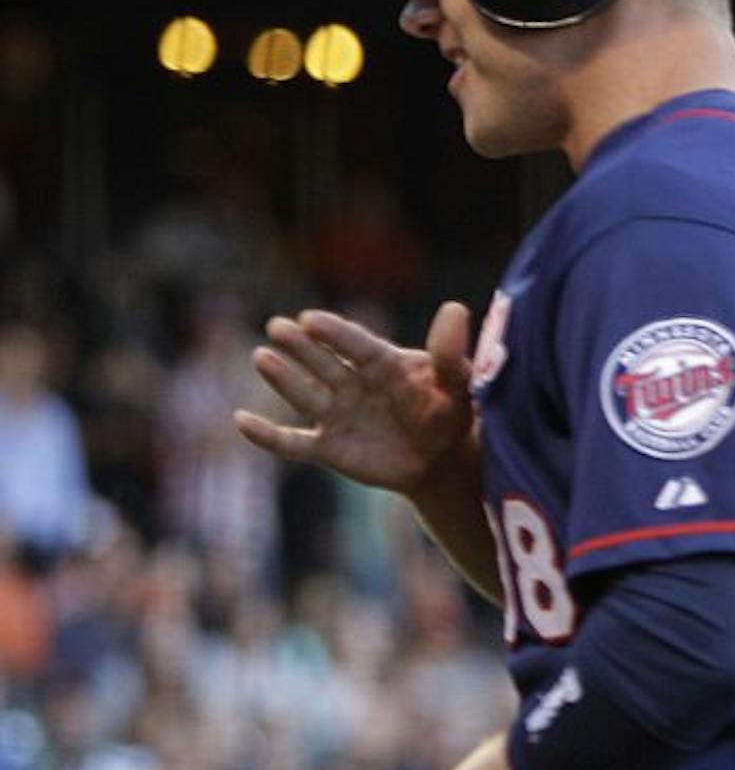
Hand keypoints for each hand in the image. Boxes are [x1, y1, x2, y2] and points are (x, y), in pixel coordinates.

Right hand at [237, 302, 477, 496]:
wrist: (443, 461)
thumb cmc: (449, 414)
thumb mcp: (457, 385)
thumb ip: (449, 352)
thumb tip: (456, 308)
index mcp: (381, 362)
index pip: (354, 343)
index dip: (334, 332)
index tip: (310, 319)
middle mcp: (352, 383)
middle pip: (322, 361)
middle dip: (301, 345)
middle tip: (278, 326)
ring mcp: (337, 414)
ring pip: (304, 393)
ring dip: (282, 377)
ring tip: (261, 356)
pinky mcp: (328, 447)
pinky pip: (292, 443)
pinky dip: (267, 436)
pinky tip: (241, 420)